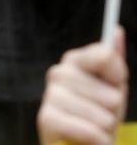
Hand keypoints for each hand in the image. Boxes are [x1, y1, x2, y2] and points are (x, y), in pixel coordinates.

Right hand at [37, 27, 127, 144]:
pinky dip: (96, 140)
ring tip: (93, 128)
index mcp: (74, 61)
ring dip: (104, 128)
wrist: (79, 143)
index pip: (105, 56)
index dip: (117, 77)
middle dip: (113, 110)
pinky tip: (89, 139)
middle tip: (101, 114)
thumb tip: (117, 30)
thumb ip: (113, 61)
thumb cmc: (96, 114)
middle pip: (111, 93)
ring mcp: (50, 95)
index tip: (113, 86)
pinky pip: (88, 130)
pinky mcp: (46, 119)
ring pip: (102, 115)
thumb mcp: (112, 87)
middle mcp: (59, 73)